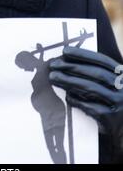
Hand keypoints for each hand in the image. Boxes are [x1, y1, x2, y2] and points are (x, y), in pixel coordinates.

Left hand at [49, 46, 122, 161]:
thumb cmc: (114, 104)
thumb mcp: (111, 86)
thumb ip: (97, 75)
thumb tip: (68, 61)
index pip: (103, 61)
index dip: (83, 54)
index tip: (65, 51)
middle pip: (96, 74)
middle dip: (72, 67)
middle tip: (53, 65)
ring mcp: (121, 104)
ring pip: (92, 89)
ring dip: (70, 81)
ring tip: (54, 77)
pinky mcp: (114, 120)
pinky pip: (92, 108)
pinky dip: (78, 101)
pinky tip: (67, 98)